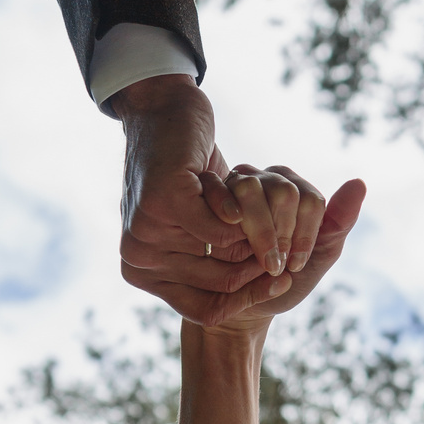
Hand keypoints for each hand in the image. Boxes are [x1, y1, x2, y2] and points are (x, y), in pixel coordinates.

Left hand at [112, 78, 331, 323]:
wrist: (162, 113)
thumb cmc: (184, 175)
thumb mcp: (194, 228)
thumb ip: (206, 264)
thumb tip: (234, 303)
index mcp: (139, 273)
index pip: (204, 311)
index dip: (248, 301)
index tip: (282, 282)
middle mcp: (136, 259)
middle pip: (219, 289)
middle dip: (259, 273)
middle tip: (287, 253)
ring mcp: (146, 231)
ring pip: (226, 260)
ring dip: (255, 241)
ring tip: (268, 222)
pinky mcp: (164, 201)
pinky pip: (222, 228)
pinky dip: (242, 213)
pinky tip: (241, 194)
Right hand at [191, 172, 366, 335]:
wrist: (242, 303)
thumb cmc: (283, 281)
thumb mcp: (318, 258)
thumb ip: (339, 224)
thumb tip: (360, 182)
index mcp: (297, 189)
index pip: (311, 200)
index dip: (306, 237)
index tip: (296, 265)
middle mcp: (267, 179)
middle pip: (284, 193)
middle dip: (282, 236)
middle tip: (275, 265)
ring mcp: (235, 183)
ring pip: (250, 191)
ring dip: (257, 232)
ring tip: (255, 260)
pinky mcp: (208, 195)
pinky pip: (217, 195)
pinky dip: (226, 222)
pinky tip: (229, 243)